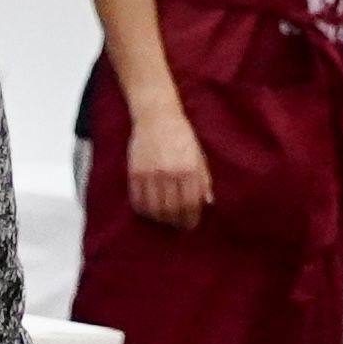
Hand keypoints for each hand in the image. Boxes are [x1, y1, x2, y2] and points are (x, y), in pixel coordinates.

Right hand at [122, 102, 212, 230]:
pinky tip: (149, 210)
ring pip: (154, 208)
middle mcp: (169, 174)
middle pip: (172, 209)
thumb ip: (203, 179)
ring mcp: (150, 175)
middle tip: (179, 225)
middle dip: (176, 221)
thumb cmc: (181, 135)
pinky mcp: (134, 173)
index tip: (191, 224)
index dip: (191, 218)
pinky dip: (143, 210)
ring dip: (160, 218)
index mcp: (189, 169)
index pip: (191, 203)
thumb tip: (208, 202)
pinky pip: (138, 200)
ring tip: (165, 219)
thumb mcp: (199, 155)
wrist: (156, 117)